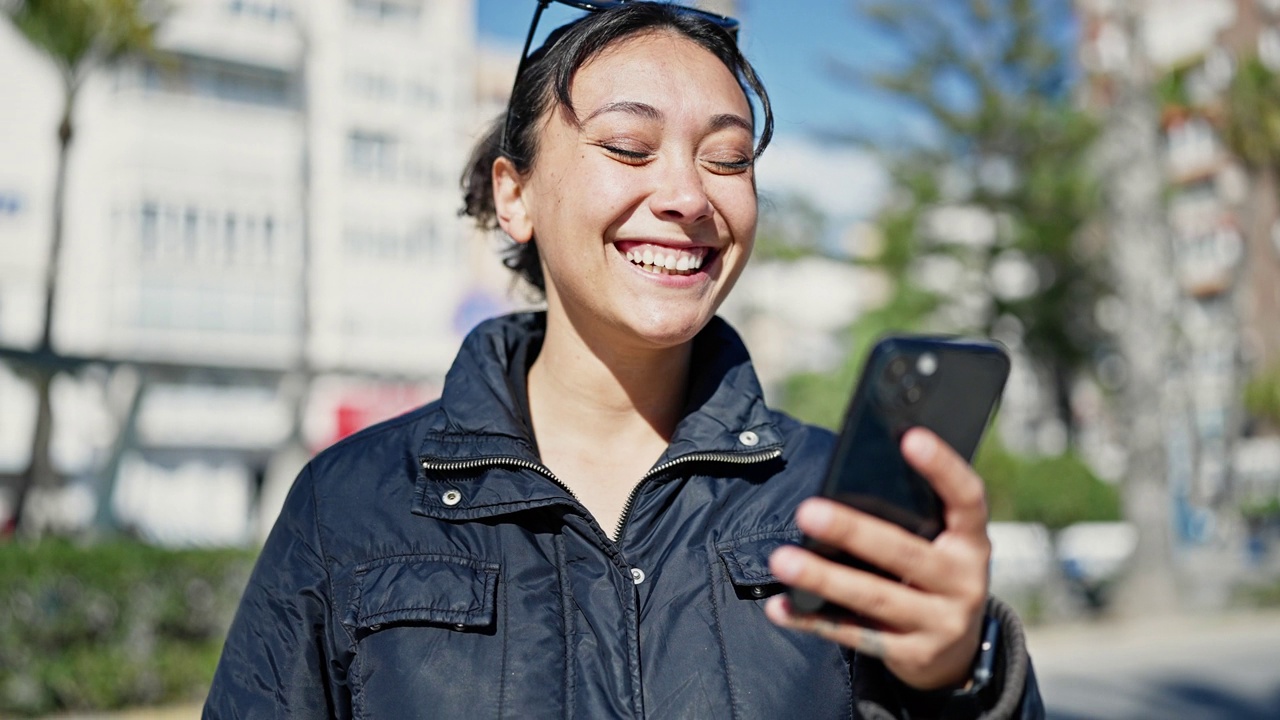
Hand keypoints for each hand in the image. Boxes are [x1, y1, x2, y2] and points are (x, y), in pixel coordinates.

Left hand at [764, 427, 990, 690]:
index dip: (943, 467)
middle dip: (852, 531)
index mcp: (971, 541)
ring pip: (875, 597)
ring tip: (782, 560)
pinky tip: (781, 607)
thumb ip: (909, 519)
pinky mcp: (912, 655)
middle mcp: (964, 582)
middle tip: (807, 511)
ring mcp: (941, 622)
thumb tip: (842, 486)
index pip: (967, 498)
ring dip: (824, 578)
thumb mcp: (939, 546)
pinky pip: (855, 635)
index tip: (910, 436)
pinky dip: (813, 619)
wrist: (956, 653)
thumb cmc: (932, 574)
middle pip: (904, 553)